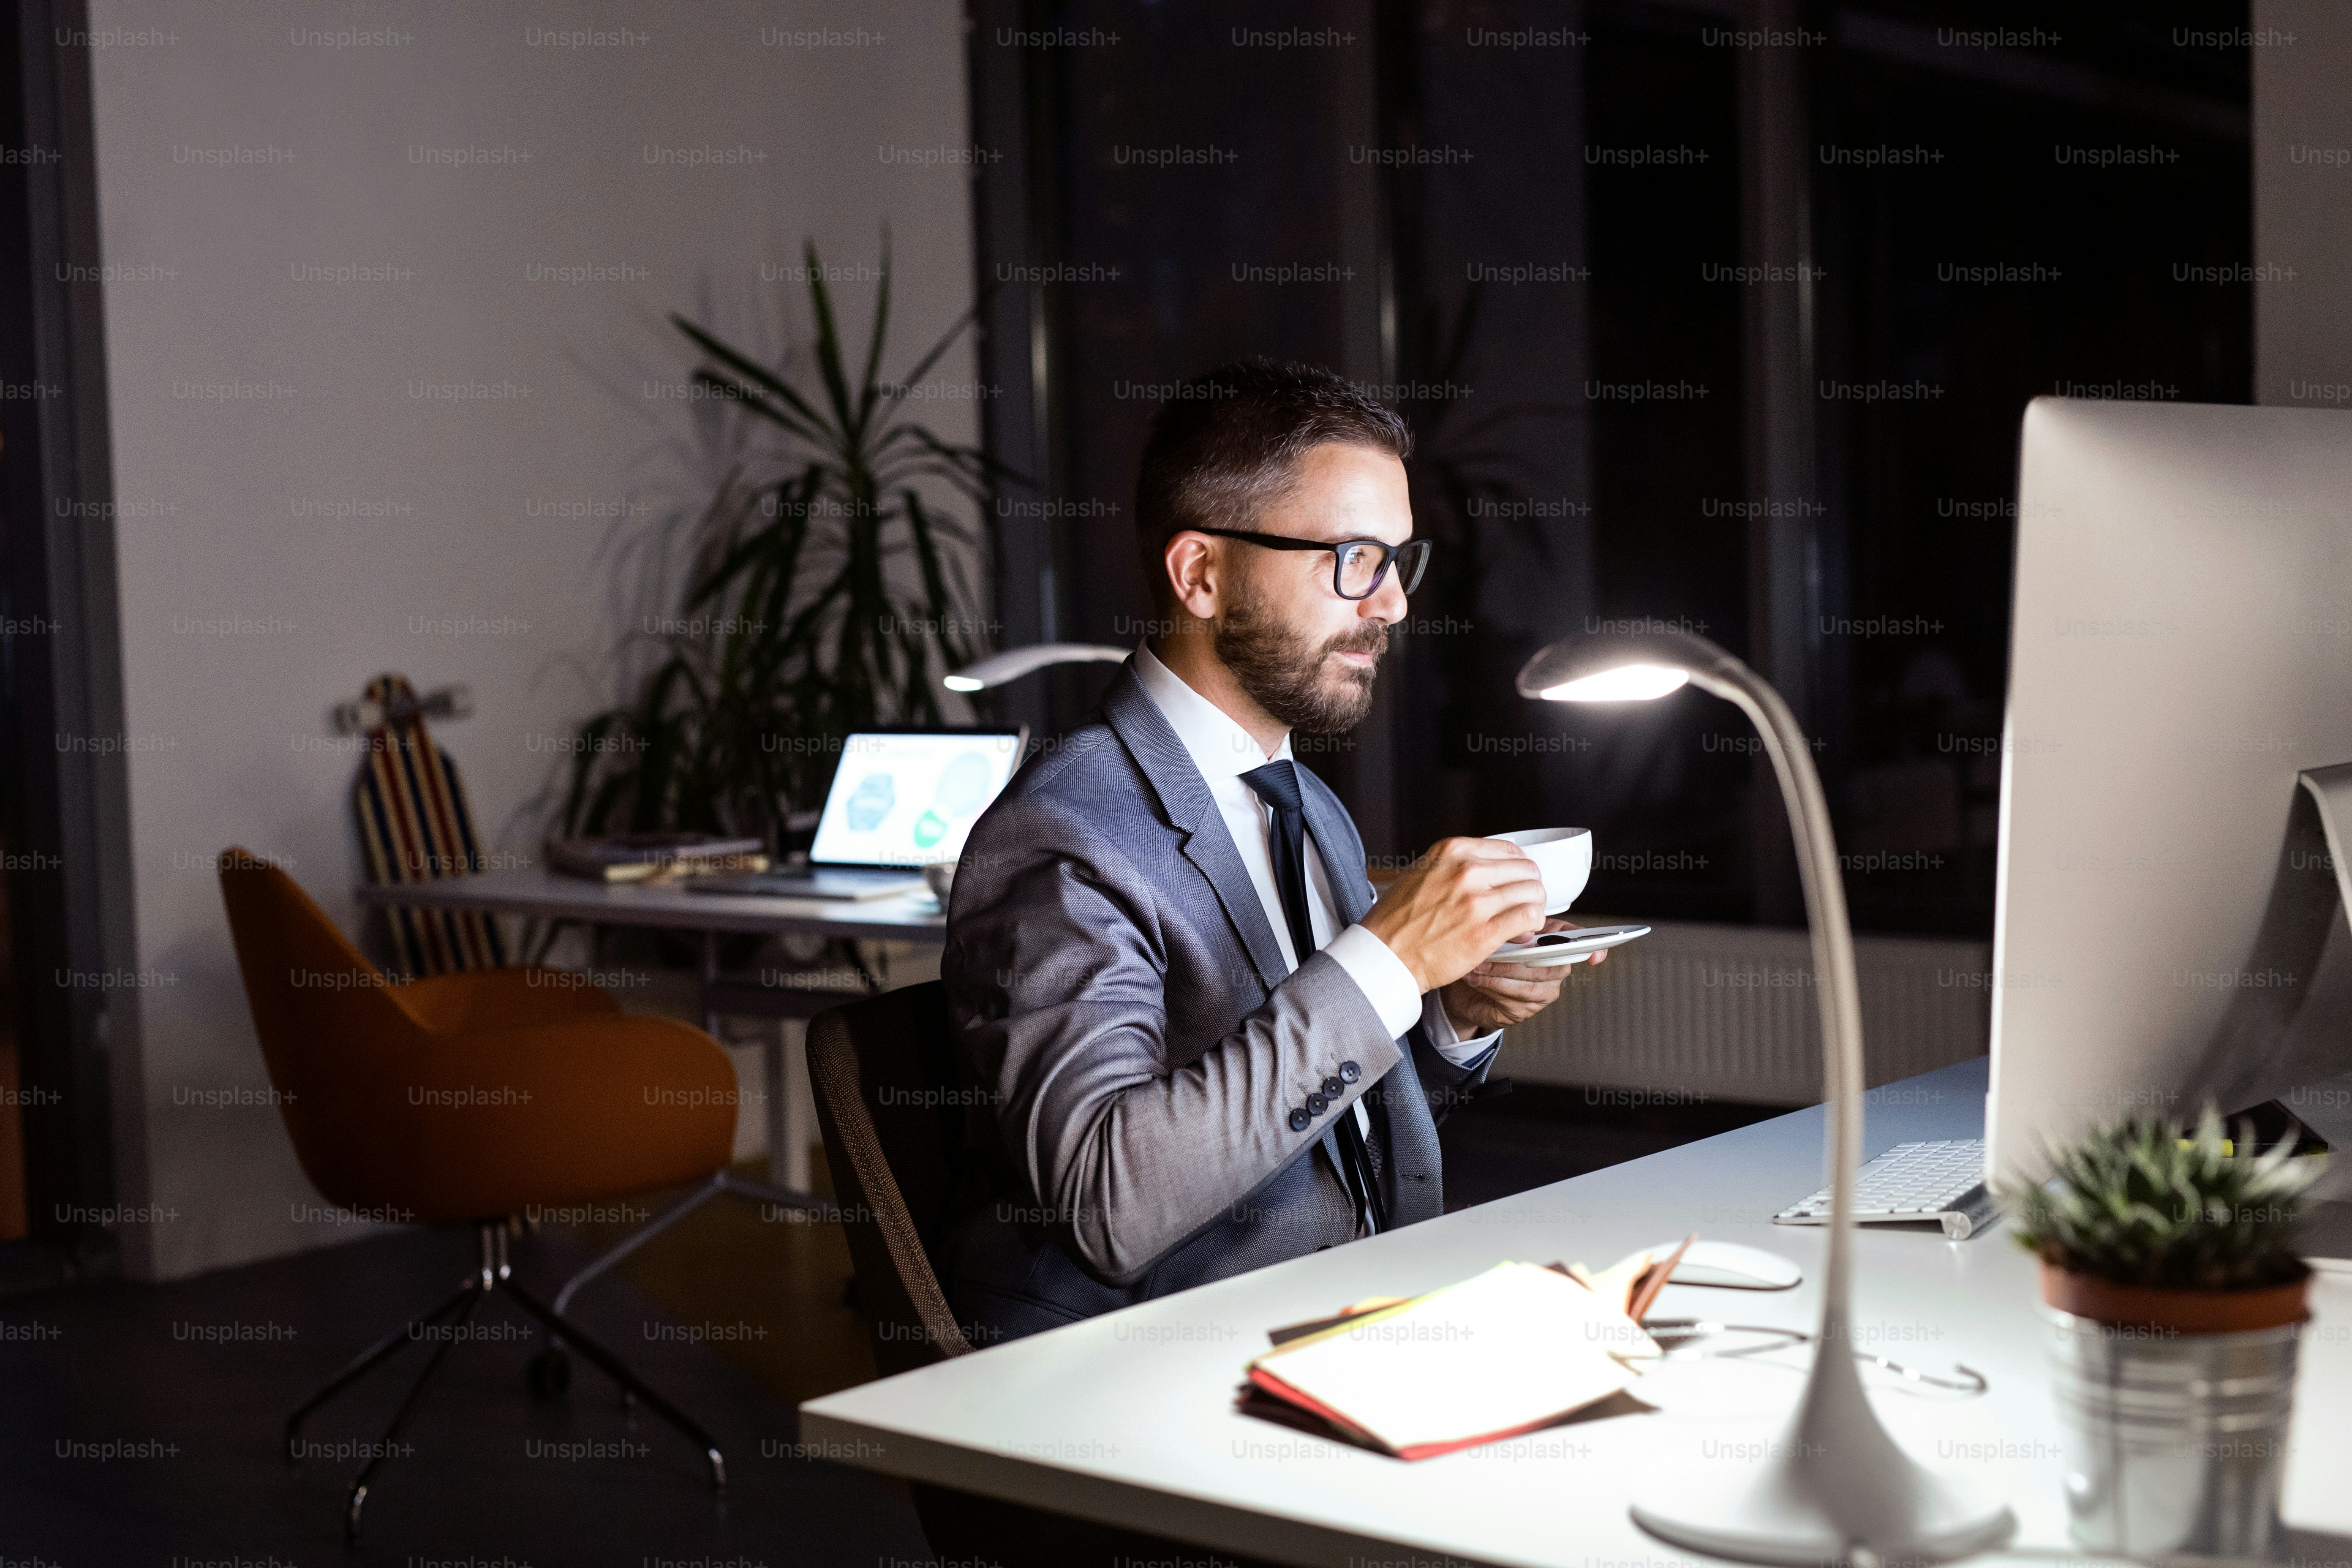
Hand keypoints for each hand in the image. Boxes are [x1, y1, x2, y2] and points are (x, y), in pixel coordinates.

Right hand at [1358, 837, 1548, 993]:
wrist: (1385, 955)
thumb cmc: (1398, 919)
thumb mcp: (1421, 873)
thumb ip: (1454, 865)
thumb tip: (1487, 868)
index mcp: (1452, 852)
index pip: (1509, 849)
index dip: (1519, 868)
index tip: (1516, 881)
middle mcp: (1466, 871)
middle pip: (1526, 869)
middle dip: (1530, 887)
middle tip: (1524, 902)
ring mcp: (1475, 902)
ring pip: (1533, 892)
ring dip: (1535, 906)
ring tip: (1526, 919)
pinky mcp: (1483, 932)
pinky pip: (1528, 917)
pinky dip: (1532, 924)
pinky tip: (1523, 932)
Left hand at [1438, 917, 1605, 1033]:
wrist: (1463, 986)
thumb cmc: (1486, 952)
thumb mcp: (1497, 929)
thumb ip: (1510, 918)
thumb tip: (1513, 910)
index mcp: (1552, 941)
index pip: (1578, 940)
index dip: (1592, 946)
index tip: (1595, 955)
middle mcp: (1554, 967)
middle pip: (1552, 963)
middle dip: (1520, 956)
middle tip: (1494, 947)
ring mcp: (1542, 990)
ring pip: (1531, 982)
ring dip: (1499, 971)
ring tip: (1477, 962)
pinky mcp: (1525, 1009)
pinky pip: (1514, 998)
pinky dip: (1491, 986)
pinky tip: (1474, 976)